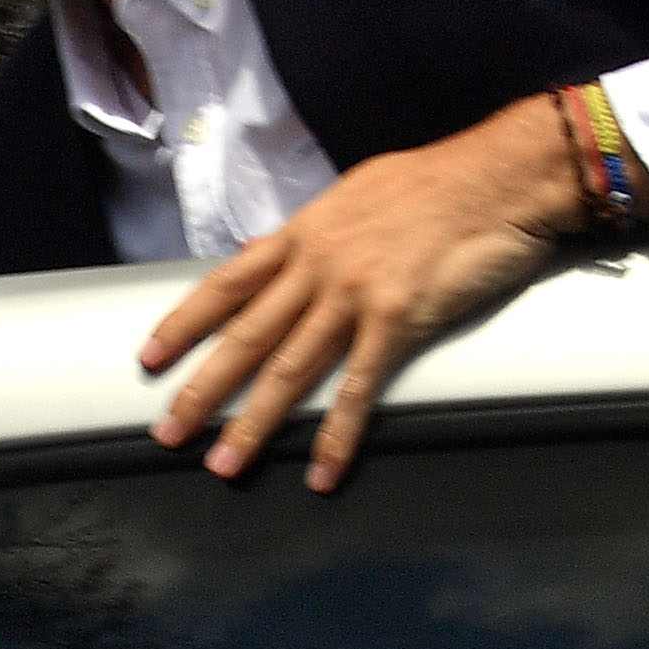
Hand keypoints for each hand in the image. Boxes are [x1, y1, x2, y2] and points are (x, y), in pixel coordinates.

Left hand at [142, 91, 580, 492]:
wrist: (498, 176)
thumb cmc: (438, 181)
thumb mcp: (357, 194)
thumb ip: (315, 233)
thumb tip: (275, 250)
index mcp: (304, 234)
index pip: (226, 283)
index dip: (184, 323)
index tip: (150, 357)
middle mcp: (317, 266)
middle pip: (244, 335)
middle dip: (202, 389)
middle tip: (168, 433)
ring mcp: (353, 293)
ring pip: (289, 368)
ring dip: (254, 423)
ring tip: (225, 465)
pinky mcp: (397, 320)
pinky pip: (358, 388)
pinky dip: (337, 436)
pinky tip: (322, 472)